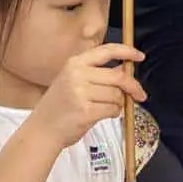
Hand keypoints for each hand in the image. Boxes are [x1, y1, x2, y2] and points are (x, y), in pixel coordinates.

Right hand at [31, 44, 145, 149]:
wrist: (42, 130)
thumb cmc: (60, 107)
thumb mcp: (73, 81)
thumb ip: (97, 73)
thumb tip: (127, 70)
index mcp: (75, 63)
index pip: (107, 50)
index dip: (127, 52)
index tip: (139, 56)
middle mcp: (77, 75)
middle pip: (118, 76)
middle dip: (133, 86)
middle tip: (140, 94)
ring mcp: (80, 93)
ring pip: (117, 95)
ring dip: (119, 103)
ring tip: (107, 107)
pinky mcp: (86, 111)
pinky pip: (113, 109)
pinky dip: (114, 113)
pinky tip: (103, 114)